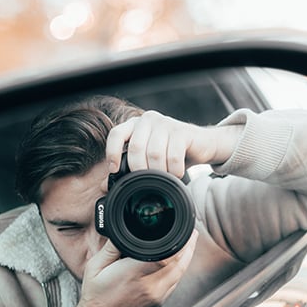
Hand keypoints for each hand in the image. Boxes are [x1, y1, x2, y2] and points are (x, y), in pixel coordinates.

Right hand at [70, 230, 198, 306]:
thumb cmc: (95, 296)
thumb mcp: (96, 266)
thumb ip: (112, 246)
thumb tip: (122, 229)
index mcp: (133, 274)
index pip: (164, 255)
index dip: (177, 242)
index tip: (181, 231)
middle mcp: (149, 286)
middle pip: (178, 263)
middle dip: (187, 246)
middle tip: (191, 232)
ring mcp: (157, 297)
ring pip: (180, 273)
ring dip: (187, 257)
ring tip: (190, 243)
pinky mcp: (159, 303)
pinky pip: (175, 283)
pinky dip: (180, 270)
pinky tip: (179, 262)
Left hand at [106, 110, 239, 177]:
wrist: (201, 144)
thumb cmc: (171, 152)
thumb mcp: (147, 158)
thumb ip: (128, 167)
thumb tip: (105, 186)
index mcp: (135, 124)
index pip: (116, 134)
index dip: (112, 153)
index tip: (114, 170)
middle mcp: (148, 120)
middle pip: (135, 148)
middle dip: (139, 170)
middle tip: (147, 181)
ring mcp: (165, 123)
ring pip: (154, 153)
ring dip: (159, 172)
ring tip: (164, 179)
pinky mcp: (182, 131)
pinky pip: (173, 156)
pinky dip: (174, 170)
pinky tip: (176, 174)